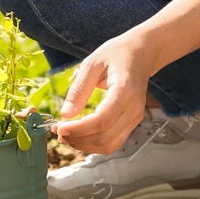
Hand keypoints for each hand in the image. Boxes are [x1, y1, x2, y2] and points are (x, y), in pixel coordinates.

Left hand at [48, 31, 153, 155]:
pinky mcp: (132, 122)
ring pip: (109, 145)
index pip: (101, 121)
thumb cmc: (117, 54)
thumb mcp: (92, 63)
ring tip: (66, 135)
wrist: (141, 53)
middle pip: (104, 138)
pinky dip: (94, 143)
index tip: (59, 128)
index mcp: (124, 90)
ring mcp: (136, 117)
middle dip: (78, 139)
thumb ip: (79, 89)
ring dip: (85, 145)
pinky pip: (113, 142)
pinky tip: (80, 135)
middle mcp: (134, 108)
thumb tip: (65, 113)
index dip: (79, 130)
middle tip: (58, 131)